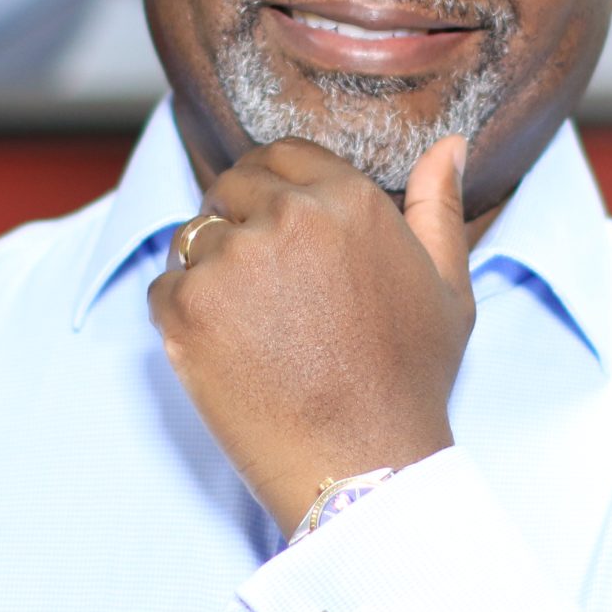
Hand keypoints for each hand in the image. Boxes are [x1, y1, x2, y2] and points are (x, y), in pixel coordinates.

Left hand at [148, 135, 473, 533]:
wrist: (364, 465)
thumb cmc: (408, 382)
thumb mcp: (447, 287)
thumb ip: (437, 206)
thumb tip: (447, 145)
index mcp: (348, 200)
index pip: (281, 155)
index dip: (272, 187)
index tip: (275, 226)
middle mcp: (288, 216)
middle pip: (230, 187)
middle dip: (237, 222)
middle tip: (258, 287)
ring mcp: (231, 261)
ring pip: (193, 237)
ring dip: (209, 269)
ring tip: (247, 325)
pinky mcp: (186, 309)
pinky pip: (163, 288)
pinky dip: (181, 317)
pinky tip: (226, 355)